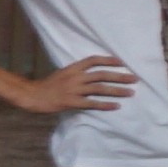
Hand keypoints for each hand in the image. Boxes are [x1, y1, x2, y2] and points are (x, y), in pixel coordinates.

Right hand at [16, 56, 138, 120]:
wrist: (32, 96)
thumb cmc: (47, 86)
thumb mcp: (62, 74)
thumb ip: (77, 73)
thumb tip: (94, 73)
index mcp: (72, 68)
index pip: (93, 60)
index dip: (109, 60)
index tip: (122, 62)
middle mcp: (74, 77)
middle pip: (101, 75)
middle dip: (119, 76)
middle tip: (134, 79)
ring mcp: (73, 90)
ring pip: (99, 89)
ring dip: (116, 90)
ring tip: (131, 93)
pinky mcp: (71, 102)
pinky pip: (91, 103)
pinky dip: (104, 105)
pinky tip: (116, 106)